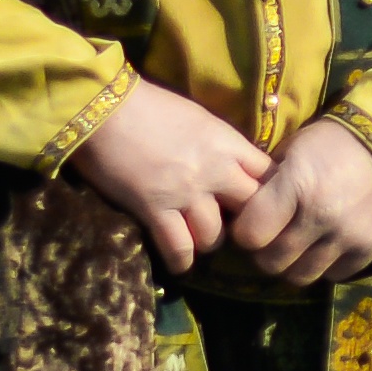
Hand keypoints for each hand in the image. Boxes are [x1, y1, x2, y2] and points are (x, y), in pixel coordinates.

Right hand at [70, 82, 272, 271]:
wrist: (103, 108)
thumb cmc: (148, 105)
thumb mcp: (198, 119)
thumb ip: (220, 145)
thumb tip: (233, 163)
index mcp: (228, 143)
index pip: (268, 175)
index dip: (267, 192)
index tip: (258, 203)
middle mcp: (215, 170)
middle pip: (251, 210)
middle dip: (244, 222)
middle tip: (232, 229)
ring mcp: (186, 192)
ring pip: (215, 235)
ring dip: (208, 242)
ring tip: (199, 242)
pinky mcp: (154, 209)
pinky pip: (179, 247)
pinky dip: (181, 260)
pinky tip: (180, 264)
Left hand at [220, 118, 371, 288]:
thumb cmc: (330, 145)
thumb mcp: (291, 153)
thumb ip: (265, 188)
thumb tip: (240, 220)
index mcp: (297, 185)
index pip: (250, 235)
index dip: (245, 232)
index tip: (252, 224)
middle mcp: (322, 215)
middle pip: (272, 261)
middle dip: (266, 252)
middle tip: (273, 237)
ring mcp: (349, 236)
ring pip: (300, 276)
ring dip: (293, 264)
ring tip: (298, 244)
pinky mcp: (370, 249)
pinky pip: (333, 275)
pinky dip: (325, 264)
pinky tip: (327, 243)